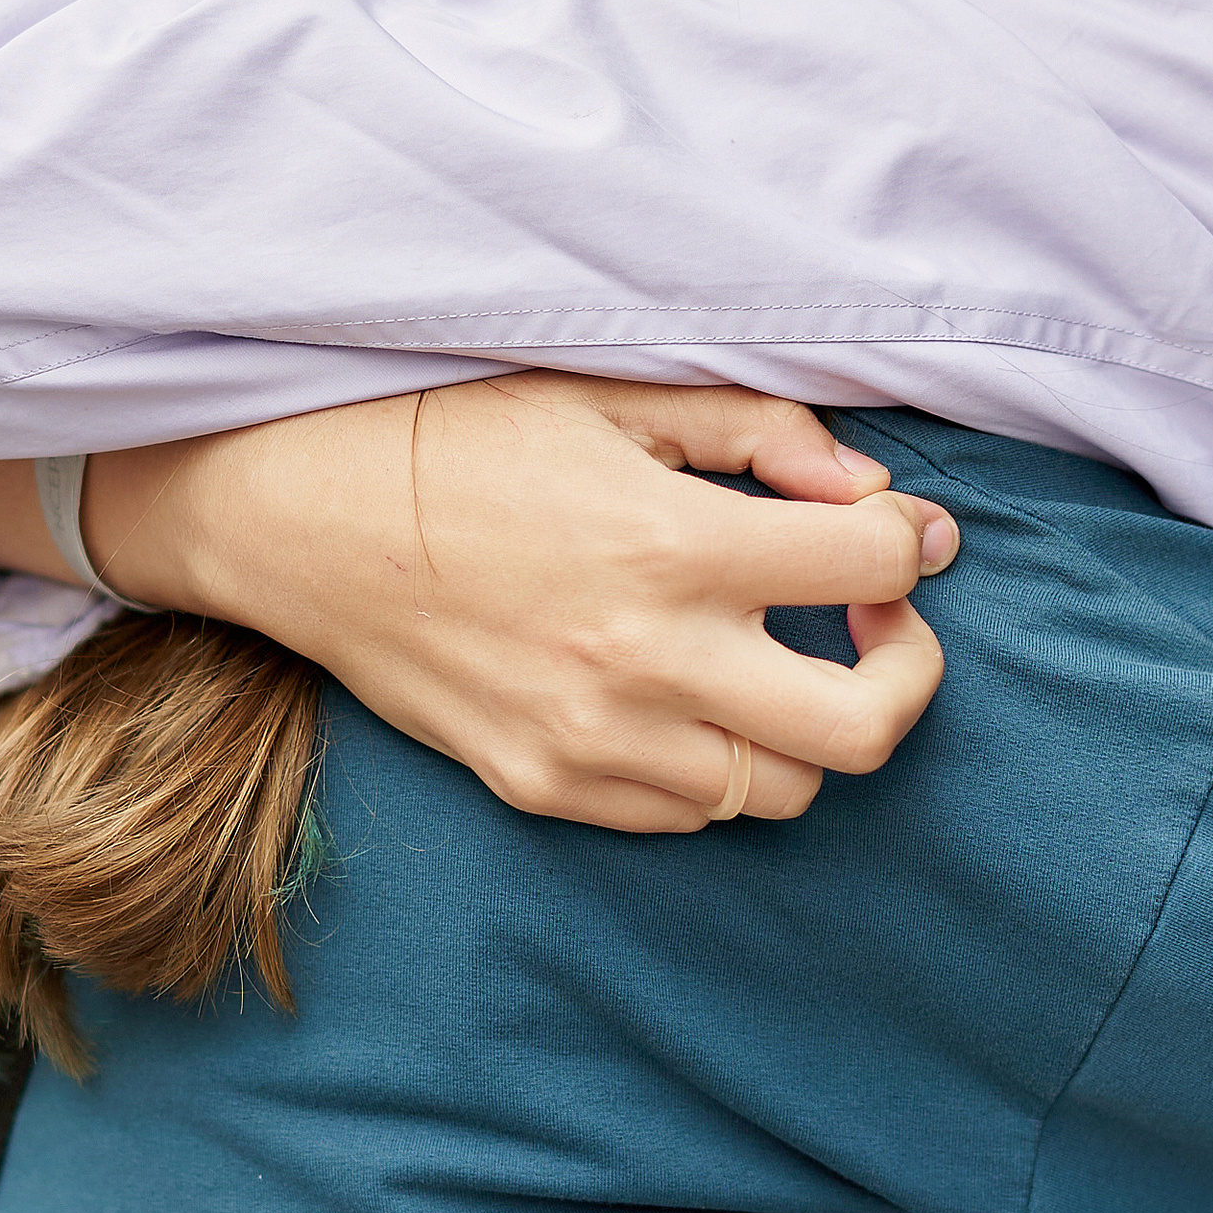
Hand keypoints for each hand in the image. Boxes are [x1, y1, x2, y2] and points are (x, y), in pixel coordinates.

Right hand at [84, 375, 956, 832]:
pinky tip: (687, 696)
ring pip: (784, 789)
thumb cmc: (457, 439)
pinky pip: (688, 815)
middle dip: (907, 671)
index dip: (912, 541)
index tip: (895, 534)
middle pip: (866, 728)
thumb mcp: (615, 397)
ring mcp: (593, 740)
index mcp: (675, 544)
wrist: (300, 518)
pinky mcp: (544, 786)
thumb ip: (761, 434)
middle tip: (875, 623)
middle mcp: (647, 659)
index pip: (877, 565)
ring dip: (804, 726)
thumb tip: (872, 492)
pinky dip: (716, 764)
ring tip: (769, 659)